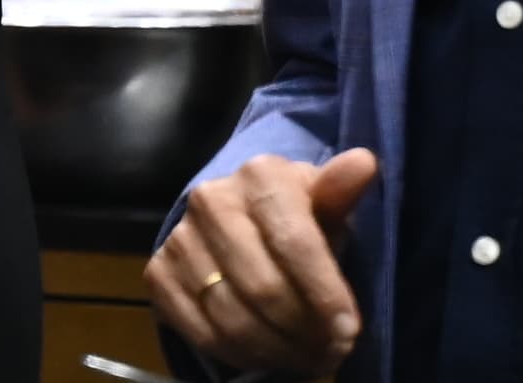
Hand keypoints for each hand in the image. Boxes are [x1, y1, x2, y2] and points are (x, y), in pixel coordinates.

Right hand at [149, 147, 375, 375]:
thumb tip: (364, 163)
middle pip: (264, 288)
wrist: (238, 218)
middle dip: (304, 332)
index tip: (350, 332)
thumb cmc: (295, 216)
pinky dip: (240, 356)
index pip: (295, 243)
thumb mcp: (324, 202)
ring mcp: (180, 238)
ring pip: (232, 318)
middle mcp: (211, 200)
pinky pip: (201, 333)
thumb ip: (340, 191)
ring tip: (307, 358)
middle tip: (331, 352)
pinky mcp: (158, 273)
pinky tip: (268, 354)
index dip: (325, 294)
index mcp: (259, 175)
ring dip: (277, 350)